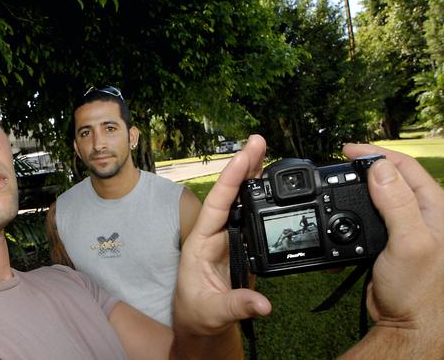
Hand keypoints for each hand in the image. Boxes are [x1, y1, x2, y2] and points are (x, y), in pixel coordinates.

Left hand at [173, 134, 270, 335]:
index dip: (231, 179)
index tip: (244, 155)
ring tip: (264, 153)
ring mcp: (227, 239)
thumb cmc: (196, 314)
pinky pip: (251, 218)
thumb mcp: (213, 311)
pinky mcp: (240, 247)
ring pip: (240, 203)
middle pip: (229, 195)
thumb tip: (263, 304)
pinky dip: (261, 199)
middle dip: (243, 167)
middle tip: (258, 141)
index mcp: (200, 242)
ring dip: (252, 178)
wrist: (199, 324)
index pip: (217, 204)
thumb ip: (237, 305)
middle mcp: (213, 235)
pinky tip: (269, 185)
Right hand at [343, 143, 443, 354]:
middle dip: (362, 167)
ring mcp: (404, 228)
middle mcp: (422, 214)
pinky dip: (349, 213)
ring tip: (334, 186)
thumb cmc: (417, 290)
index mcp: (435, 208)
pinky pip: (366, 218)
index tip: (347, 150)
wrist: (406, 323)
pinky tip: (339, 217)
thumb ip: (396, 203)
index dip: (375, 153)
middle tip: (337, 164)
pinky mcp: (388, 242)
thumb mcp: (409, 242)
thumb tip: (379, 168)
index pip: (404, 167)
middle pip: (389, 177)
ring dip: (354, 189)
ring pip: (376, 196)